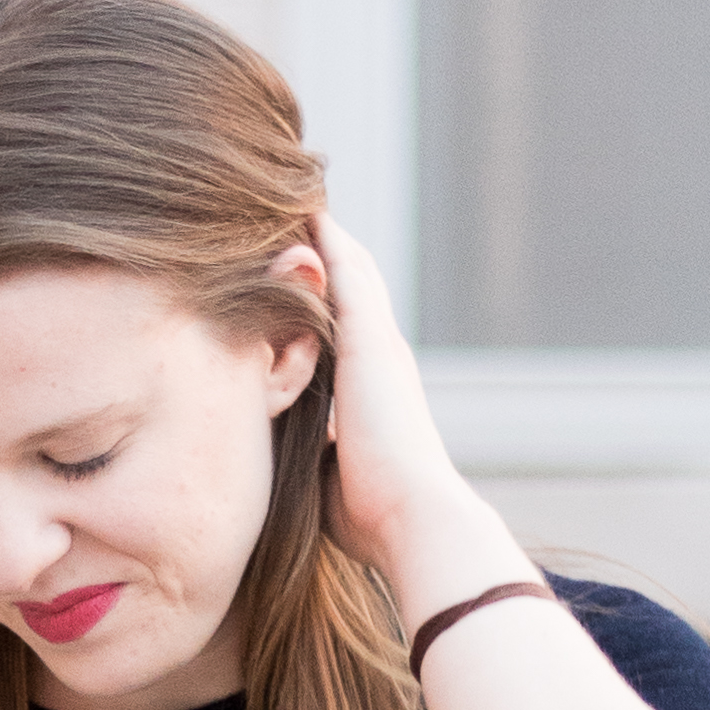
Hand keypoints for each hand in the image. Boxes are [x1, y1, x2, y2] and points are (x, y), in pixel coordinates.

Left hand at [304, 218, 477, 615]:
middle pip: (354, 286)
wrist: (416, 517)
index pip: (347, 329)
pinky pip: (345, 273)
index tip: (298, 270)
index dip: (326, 295)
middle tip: (293, 208)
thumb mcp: (331, 475)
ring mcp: (380, 346)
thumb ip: (315, 454)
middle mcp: (384, 358)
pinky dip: (327, 240)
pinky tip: (304, 208)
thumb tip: (296, 461)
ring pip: (352, 270)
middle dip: (327, 250)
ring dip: (326, 233)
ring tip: (293, 193)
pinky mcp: (371, 342)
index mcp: (376, 390)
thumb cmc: (377, 516)